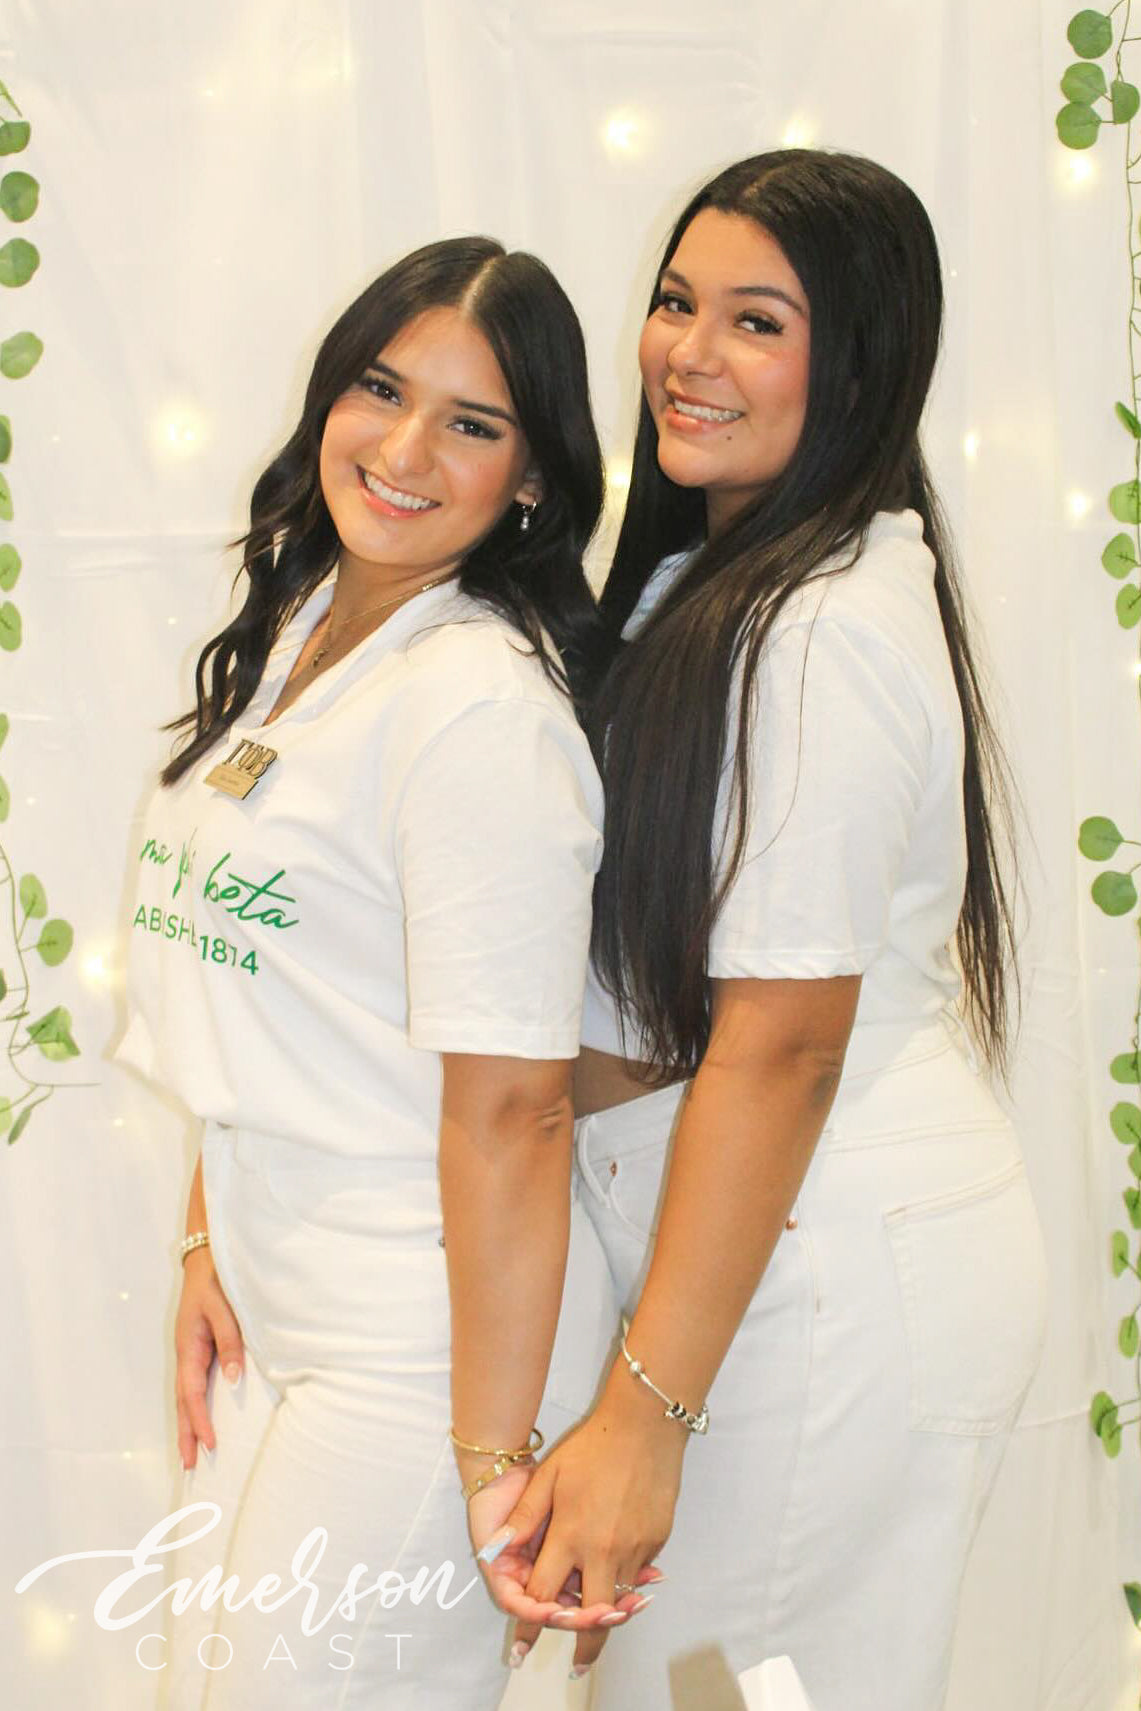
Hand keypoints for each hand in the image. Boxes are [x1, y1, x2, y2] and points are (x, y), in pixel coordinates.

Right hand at [174, 1247, 243, 1469]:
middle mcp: (187, 1354)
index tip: (208, 1445)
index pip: (193, 1393)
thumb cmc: (216, 1281)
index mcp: (189, 1347)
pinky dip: (196, 1406)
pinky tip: (202, 1418)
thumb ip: (230, 1341)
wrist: (207, 1258)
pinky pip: (195, 1384)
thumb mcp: (223, 1308)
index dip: (200, 1420)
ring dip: (189, 1424)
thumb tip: (235, 1378)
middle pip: (184, 1402)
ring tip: (192, 1453)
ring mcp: (191, 1352)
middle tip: (189, 1467)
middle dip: (186, 1434)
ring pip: (188, 1395)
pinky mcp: (199, 1348)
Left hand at [501, 1387, 683, 1674]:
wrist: (644, 1425)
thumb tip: (496, 1550)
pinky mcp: (657, 1540)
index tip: (523, 1649)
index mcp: (571, 1535)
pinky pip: (639, 1572)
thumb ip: (525, 1517)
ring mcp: (635, 1547)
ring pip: (620, 1599)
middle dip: (583, 1646)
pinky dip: (629, 1582)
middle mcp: (604, 1550)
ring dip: (609, 1619)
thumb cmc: (592, 1446)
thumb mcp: (550, 1475)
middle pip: (592, 1617)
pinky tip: (625, 1584)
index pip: (546, 1594)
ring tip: (599, 1634)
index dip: (531, 1623)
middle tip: (576, 1668)